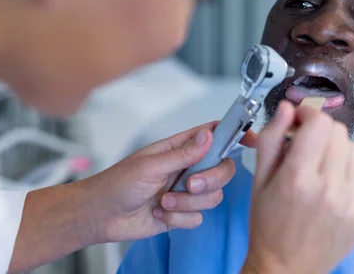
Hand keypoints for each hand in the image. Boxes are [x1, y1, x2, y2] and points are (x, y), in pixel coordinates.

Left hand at [78, 122, 247, 242]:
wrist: (102, 216)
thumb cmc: (117, 183)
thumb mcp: (149, 165)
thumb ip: (182, 153)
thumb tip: (208, 135)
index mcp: (180, 148)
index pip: (215, 135)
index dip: (236, 134)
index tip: (252, 139)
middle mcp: (188, 167)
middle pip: (223, 170)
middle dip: (209, 180)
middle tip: (188, 184)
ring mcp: (186, 191)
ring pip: (213, 196)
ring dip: (187, 203)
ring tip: (163, 201)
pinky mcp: (182, 213)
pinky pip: (198, 217)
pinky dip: (179, 218)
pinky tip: (160, 213)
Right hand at [242, 101, 353, 273]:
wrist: (286, 268)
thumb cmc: (268, 226)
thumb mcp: (259, 179)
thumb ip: (272, 138)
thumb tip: (287, 108)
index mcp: (299, 178)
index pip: (319, 123)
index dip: (307, 115)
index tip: (299, 121)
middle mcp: (330, 190)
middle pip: (339, 132)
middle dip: (320, 131)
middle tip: (305, 145)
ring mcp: (351, 204)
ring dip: (335, 150)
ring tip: (318, 167)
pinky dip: (347, 171)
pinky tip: (330, 185)